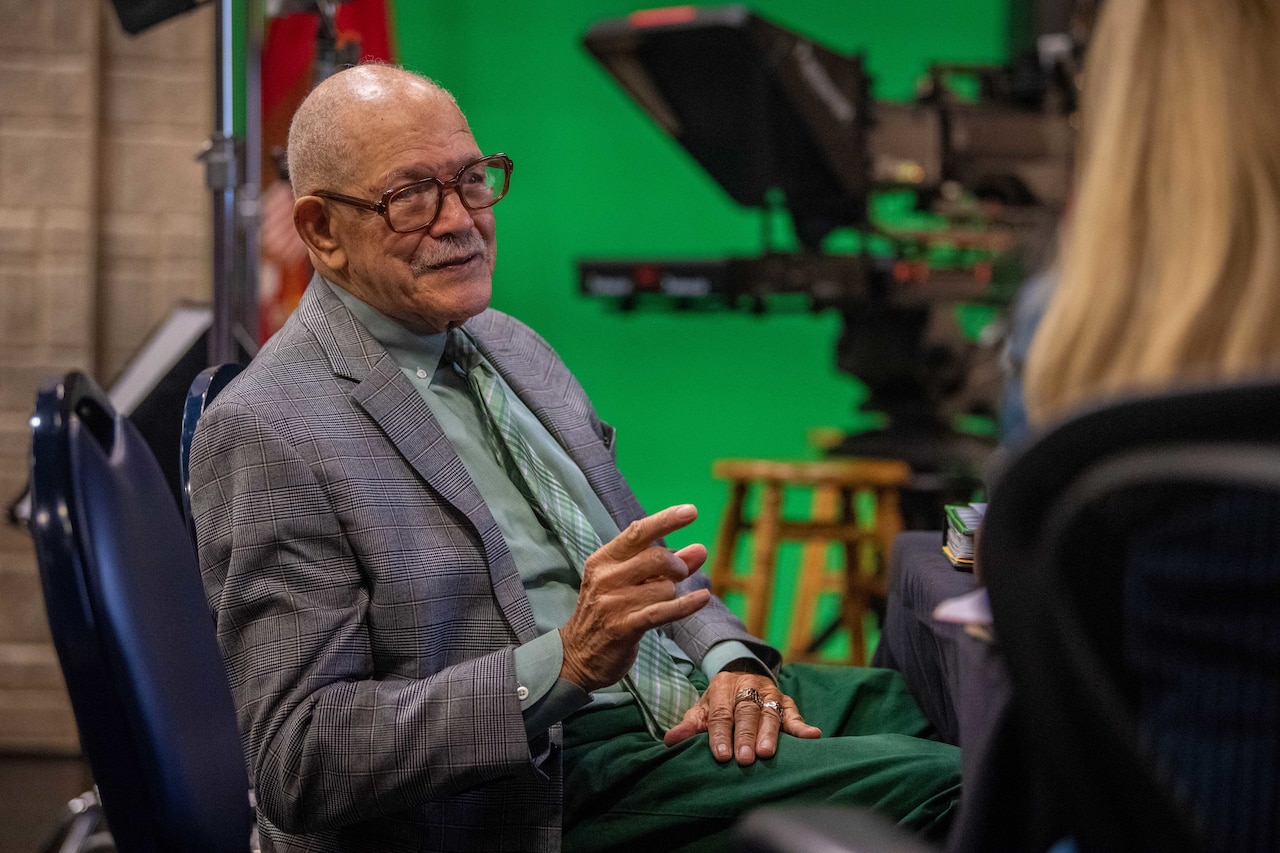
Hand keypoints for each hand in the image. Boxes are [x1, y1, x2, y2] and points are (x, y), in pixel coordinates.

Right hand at [559, 504, 710, 692]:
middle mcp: (605, 578)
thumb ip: (664, 565)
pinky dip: (686, 605)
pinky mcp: (623, 628)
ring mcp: (612, 603)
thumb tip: (700, 550)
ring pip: (663, 587)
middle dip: (677, 565)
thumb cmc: (607, 613)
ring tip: (662, 602)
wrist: (577, 656)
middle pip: (656, 557)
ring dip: (673, 594)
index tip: (692, 511)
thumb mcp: (629, 582)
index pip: (638, 532)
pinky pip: (663, 611)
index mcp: (603, 560)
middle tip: (680, 574)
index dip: (666, 519)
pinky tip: (702, 598)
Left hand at [664, 670, 820, 763]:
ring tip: (767, 753)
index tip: (721, 755)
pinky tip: (813, 736)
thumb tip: (670, 741)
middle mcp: (747, 685)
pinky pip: (794, 713)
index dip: (721, 734)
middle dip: (745, 736)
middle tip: (745, 758)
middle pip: (746, 712)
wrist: (740, 680)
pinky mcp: (786, 701)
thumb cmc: (719, 703)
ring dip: (770, 733)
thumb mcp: (701, 710)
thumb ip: (689, 725)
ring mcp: (769, 692)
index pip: (721, 712)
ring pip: (770, 712)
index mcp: (722, 685)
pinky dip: (803, 726)